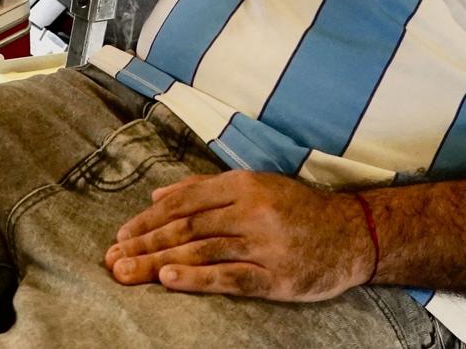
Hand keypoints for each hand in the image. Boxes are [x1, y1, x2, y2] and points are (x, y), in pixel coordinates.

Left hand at [104, 171, 374, 301]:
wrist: (354, 234)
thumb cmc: (298, 209)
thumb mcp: (256, 186)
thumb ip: (205, 188)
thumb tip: (157, 195)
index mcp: (243, 185)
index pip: (184, 202)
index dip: (148, 219)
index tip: (120, 235)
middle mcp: (251, 211)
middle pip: (186, 227)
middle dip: (144, 243)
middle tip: (112, 259)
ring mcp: (264, 245)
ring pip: (201, 251)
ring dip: (159, 262)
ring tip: (127, 272)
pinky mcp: (276, 277)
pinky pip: (230, 277)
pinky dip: (197, 278)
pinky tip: (169, 279)